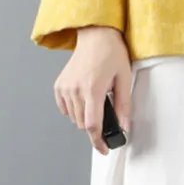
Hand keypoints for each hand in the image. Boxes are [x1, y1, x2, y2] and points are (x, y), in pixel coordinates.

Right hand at [53, 26, 131, 154]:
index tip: (104, 149)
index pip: (92, 126)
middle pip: (83, 124)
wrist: (96, 34)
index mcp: (93, 89)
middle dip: (96, 122)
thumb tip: (124, 127)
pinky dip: (75, 108)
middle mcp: (76, 90)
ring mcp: (65, 88)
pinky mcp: (59, 85)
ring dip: (85, 115)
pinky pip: (66, 108)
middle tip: (106, 107)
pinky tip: (84, 94)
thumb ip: (124, 105)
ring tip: (96, 96)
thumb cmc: (112, 53)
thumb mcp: (124, 77)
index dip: (98, 142)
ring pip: (74, 118)